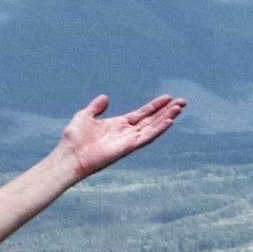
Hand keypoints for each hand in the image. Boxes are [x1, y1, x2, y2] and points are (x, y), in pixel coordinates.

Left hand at [57, 91, 184, 179]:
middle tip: (182, 102)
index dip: (155, 106)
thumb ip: (96, 107)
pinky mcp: (128, 147)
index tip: (168, 98)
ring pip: (153, 128)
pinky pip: (147, 137)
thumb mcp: (85, 116)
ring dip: (167, 118)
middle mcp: (127, 133)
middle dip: (167, 111)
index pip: (142, 114)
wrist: (70, 155)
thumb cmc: (74, 138)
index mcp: (119, 125)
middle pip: (152, 120)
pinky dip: (159, 130)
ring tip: (179, 108)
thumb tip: (105, 97)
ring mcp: (129, 140)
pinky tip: (169, 122)